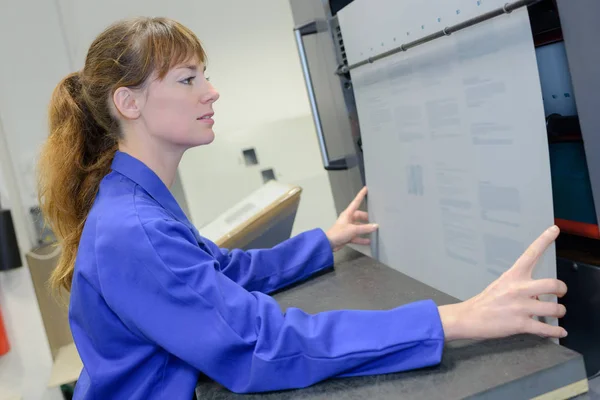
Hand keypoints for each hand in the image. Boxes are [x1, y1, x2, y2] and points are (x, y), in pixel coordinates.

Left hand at [326, 187, 378, 251]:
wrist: (329, 243)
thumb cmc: (338, 233)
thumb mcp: (353, 229)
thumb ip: (365, 228)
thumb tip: (375, 226)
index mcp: (348, 214)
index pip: (356, 202)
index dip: (361, 195)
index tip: (366, 189)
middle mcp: (348, 219)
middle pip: (360, 216)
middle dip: (367, 218)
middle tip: (375, 220)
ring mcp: (348, 227)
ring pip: (359, 227)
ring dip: (365, 229)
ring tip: (374, 231)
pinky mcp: (348, 235)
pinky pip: (357, 236)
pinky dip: (362, 239)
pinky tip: (369, 241)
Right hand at [439, 225, 567, 340]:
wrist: (469, 317)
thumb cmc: (485, 301)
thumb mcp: (501, 285)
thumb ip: (521, 286)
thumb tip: (539, 294)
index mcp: (513, 276)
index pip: (531, 254)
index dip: (544, 240)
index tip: (554, 229)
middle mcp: (519, 289)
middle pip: (553, 284)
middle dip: (562, 290)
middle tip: (561, 293)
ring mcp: (521, 307)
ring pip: (554, 309)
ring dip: (559, 312)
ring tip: (556, 314)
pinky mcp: (521, 324)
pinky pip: (546, 329)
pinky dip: (556, 332)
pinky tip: (560, 332)